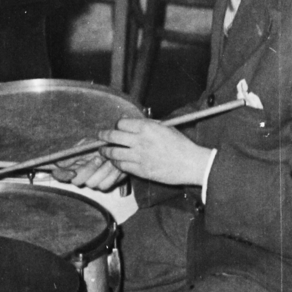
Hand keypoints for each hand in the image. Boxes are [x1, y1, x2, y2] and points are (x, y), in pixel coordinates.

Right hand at [51, 150, 125, 191]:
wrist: (115, 148)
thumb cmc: (97, 145)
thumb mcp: (85, 145)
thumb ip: (74, 153)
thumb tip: (60, 163)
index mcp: (70, 165)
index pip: (59, 174)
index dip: (63, 175)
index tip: (72, 172)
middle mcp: (79, 176)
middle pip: (76, 181)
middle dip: (87, 170)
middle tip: (98, 158)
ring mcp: (90, 182)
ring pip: (91, 183)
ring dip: (101, 171)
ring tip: (110, 159)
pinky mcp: (103, 185)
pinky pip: (105, 185)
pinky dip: (111, 175)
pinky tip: (115, 165)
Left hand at [94, 118, 213, 186]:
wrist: (191, 164)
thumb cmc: (180, 145)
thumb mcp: (164, 127)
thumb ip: (146, 124)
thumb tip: (129, 121)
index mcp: (147, 127)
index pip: (121, 123)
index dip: (117, 125)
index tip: (116, 128)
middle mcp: (140, 141)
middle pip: (112, 136)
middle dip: (103, 136)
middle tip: (99, 137)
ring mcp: (139, 156)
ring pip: (113, 153)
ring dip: (106, 151)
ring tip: (103, 151)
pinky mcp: (140, 170)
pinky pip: (121, 166)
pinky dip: (116, 163)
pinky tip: (116, 161)